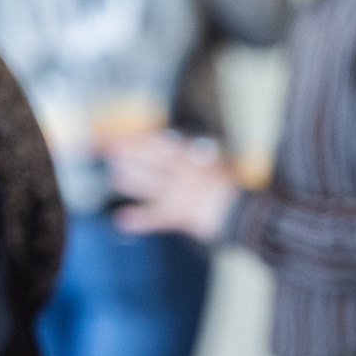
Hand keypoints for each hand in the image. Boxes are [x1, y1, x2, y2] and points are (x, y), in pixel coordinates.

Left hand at [107, 133, 237, 241]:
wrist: (247, 212)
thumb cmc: (233, 186)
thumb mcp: (222, 160)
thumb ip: (203, 152)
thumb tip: (187, 146)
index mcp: (193, 157)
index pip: (160, 143)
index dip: (138, 140)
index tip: (120, 136)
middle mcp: (182, 173)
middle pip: (149, 160)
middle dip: (128, 155)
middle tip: (109, 150)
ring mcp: (179, 194)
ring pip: (148, 183)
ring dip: (129, 178)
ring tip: (114, 174)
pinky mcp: (179, 215)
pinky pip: (155, 218)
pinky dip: (138, 220)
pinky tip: (121, 220)